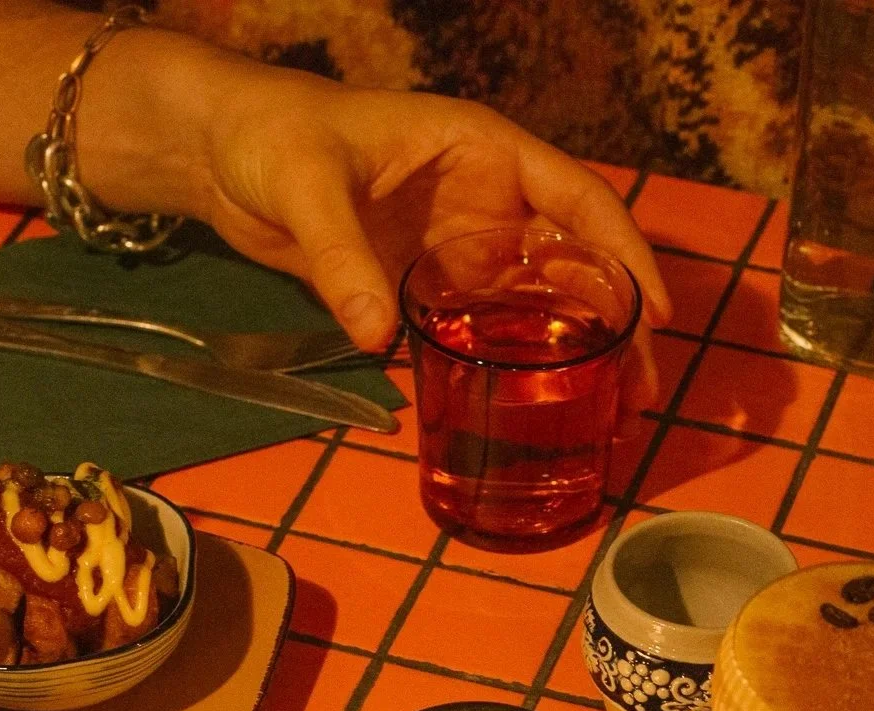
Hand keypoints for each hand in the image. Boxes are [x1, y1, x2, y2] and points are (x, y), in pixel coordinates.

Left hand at [200, 76, 667, 402]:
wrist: (217, 154)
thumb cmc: (270, 136)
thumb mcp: (308, 184)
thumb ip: (342, 255)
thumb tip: (378, 335)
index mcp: (479, 151)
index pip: (574, 199)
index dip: (622, 254)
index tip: (656, 314)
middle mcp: (478, 200)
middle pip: (562, 261)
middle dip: (605, 323)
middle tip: (635, 391)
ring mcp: (446, 245)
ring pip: (520, 301)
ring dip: (557, 352)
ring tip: (594, 410)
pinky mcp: (410, 282)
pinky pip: (465, 325)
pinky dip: (492, 360)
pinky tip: (514, 403)